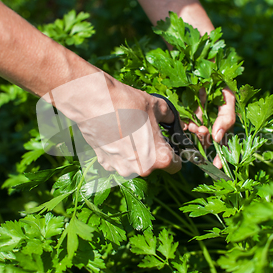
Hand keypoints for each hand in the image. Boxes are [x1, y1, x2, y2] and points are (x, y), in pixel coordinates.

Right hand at [43, 72, 180, 177]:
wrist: (96, 102)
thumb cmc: (129, 104)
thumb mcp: (157, 107)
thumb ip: (170, 117)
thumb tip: (173, 120)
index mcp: (160, 158)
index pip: (176, 165)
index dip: (176, 154)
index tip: (170, 145)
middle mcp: (142, 170)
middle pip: (154, 164)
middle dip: (153, 151)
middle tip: (147, 132)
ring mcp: (121, 169)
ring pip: (136, 163)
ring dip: (136, 152)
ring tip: (129, 131)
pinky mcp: (105, 164)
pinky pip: (119, 160)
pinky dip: (120, 151)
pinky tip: (116, 134)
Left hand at [184, 87, 235, 168]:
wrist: (201, 63)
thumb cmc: (219, 79)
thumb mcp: (228, 97)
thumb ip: (226, 118)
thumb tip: (217, 139)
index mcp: (221, 121)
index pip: (224, 144)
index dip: (221, 157)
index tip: (217, 166)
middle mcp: (209, 121)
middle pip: (207, 139)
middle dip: (203, 139)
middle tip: (201, 131)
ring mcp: (196, 117)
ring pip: (195, 132)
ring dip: (194, 132)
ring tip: (194, 125)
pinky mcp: (182, 111)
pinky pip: (182, 122)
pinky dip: (184, 125)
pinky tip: (185, 123)